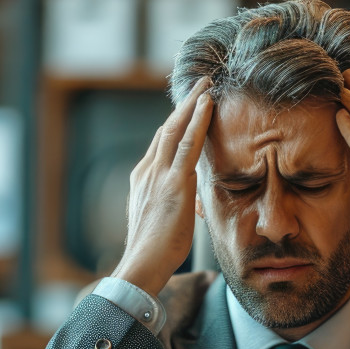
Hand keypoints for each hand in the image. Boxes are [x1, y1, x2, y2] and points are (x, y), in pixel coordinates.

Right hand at [111, 77, 213, 296]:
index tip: (187, 106)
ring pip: (175, 128)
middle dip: (184, 104)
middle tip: (199, 84)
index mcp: (143, 178)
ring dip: (192, 103)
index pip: (160, 142)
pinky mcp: (174, 183)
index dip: (174, 121)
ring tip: (207, 84)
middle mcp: (147, 170)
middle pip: (166, 127)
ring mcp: (159, 175)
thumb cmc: (153, 251)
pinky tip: (208, 103)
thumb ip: (171, 202)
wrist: (141, 264)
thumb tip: (187, 199)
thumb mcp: (161, 219)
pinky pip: (188, 144)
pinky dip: (198, 120)